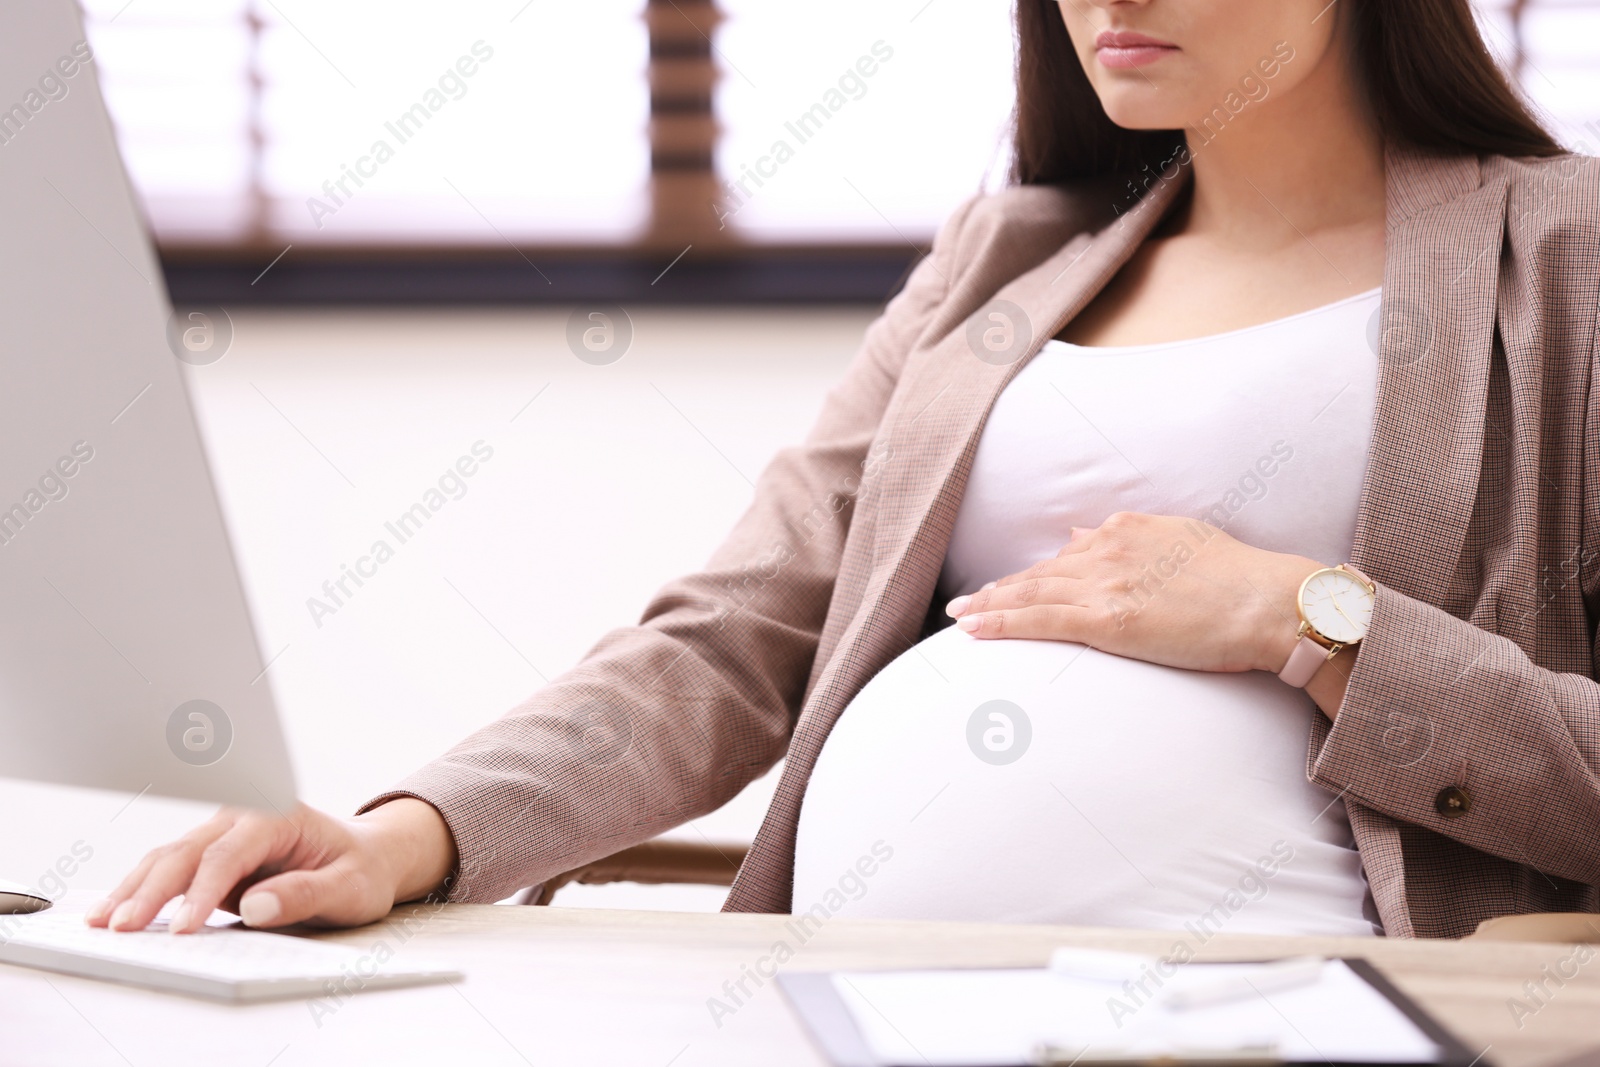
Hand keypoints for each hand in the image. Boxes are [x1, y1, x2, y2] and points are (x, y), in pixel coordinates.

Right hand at [87, 797, 457, 933]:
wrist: (366, 857)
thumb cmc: (359, 870)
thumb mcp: (348, 887)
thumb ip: (305, 894)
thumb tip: (256, 905)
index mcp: (277, 816)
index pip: (228, 856)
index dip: (202, 894)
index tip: (182, 928)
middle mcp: (243, 818)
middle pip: (186, 853)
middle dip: (151, 891)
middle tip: (122, 926)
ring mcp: (221, 837)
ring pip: (168, 858)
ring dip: (134, 890)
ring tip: (102, 922)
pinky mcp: (210, 858)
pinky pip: (169, 872)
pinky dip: (140, 891)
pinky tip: (115, 910)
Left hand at [944, 511, 1319, 674]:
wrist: (1270, 604)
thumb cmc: (1243, 580)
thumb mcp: (1183, 541)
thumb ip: (1134, 541)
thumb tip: (1085, 537)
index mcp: (1128, 530)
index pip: (1066, 556)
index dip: (1033, 575)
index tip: (1008, 585)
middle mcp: (1107, 549)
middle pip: (1039, 574)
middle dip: (998, 589)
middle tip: (964, 602)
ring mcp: (1104, 583)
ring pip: (1030, 595)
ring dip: (988, 605)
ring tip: (959, 616)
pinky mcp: (1107, 619)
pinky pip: (1039, 621)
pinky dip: (1000, 623)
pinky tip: (972, 630)